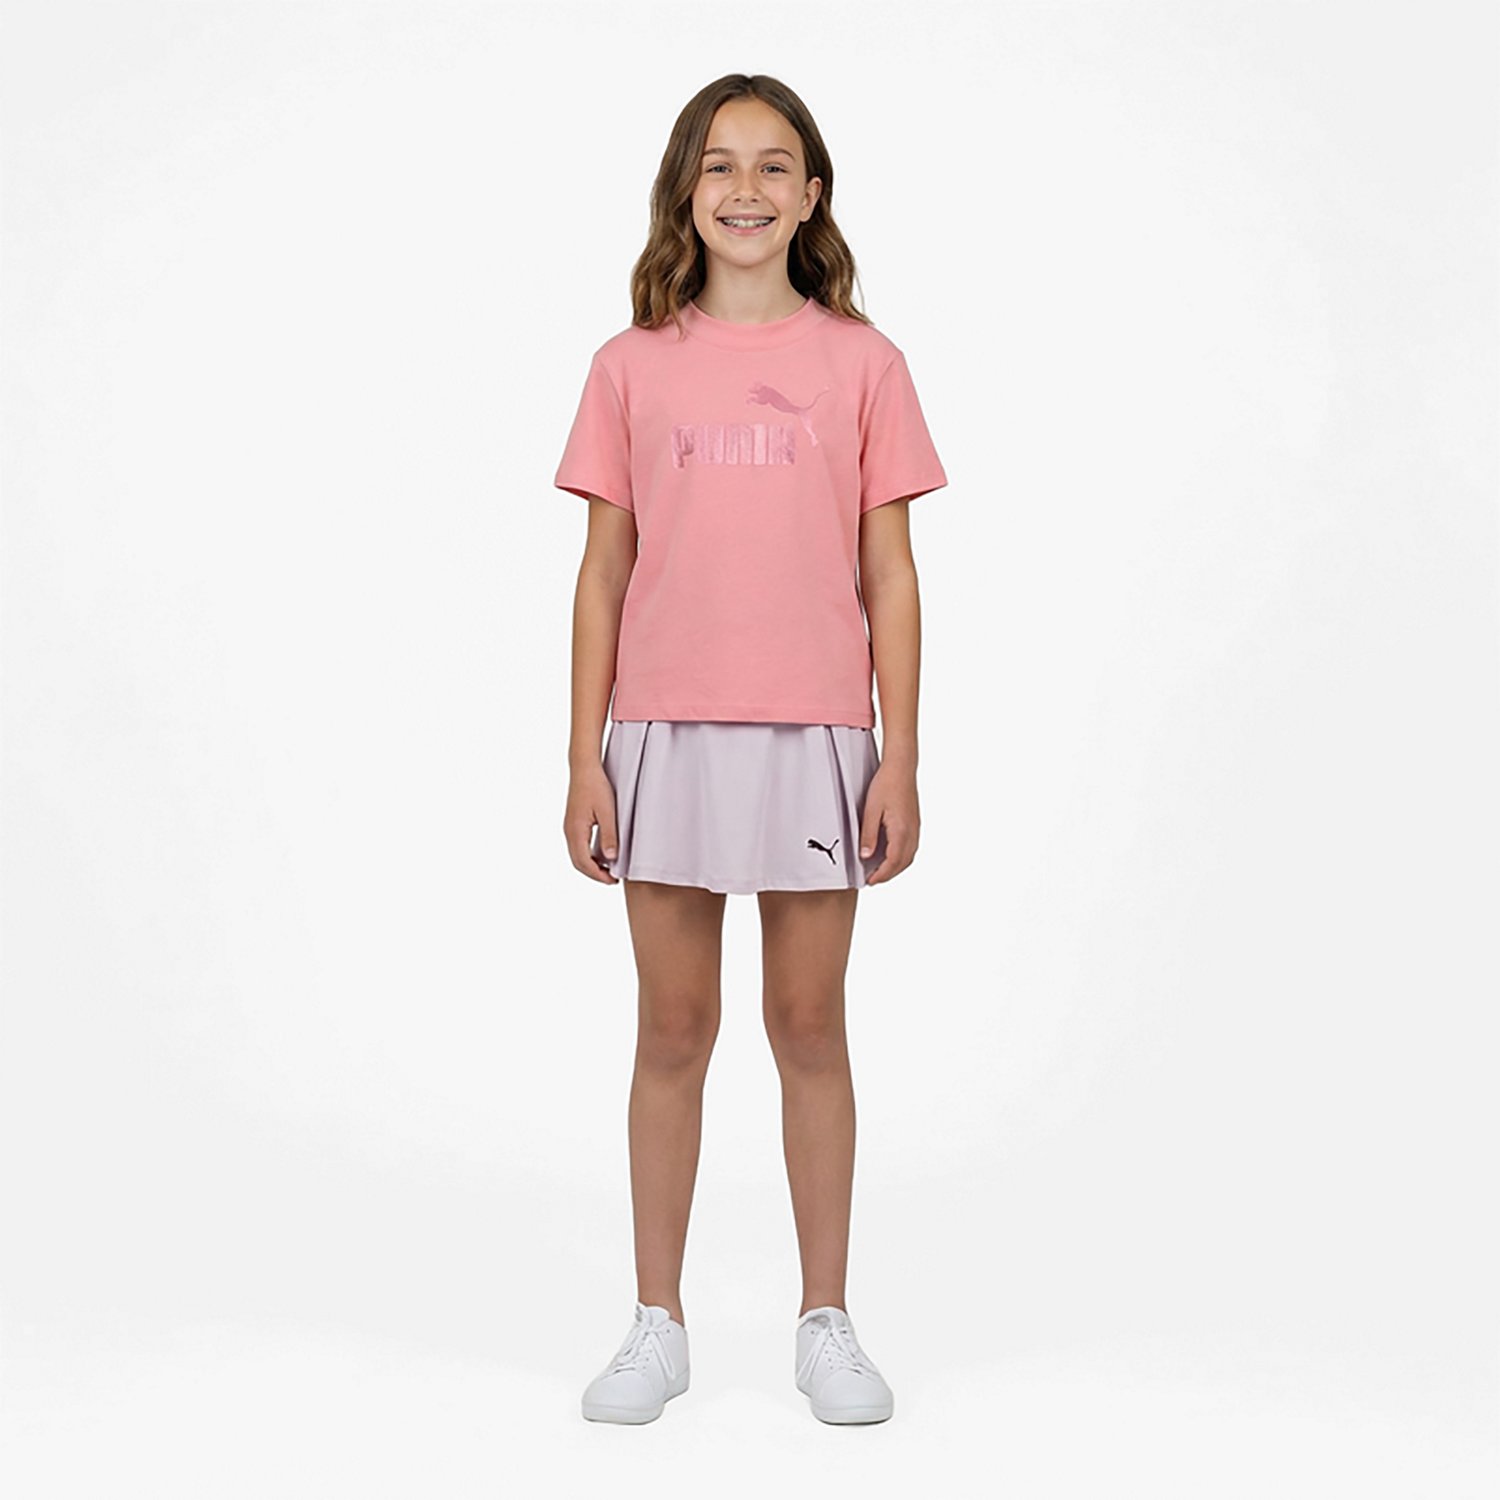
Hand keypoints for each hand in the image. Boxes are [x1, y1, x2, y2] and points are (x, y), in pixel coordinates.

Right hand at [564, 763, 620, 884]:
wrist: (584, 768)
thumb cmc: (596, 786)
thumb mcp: (608, 812)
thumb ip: (609, 836)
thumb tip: (611, 858)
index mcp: (576, 831)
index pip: (584, 863)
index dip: (599, 875)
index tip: (613, 880)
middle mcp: (569, 831)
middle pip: (578, 863)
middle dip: (595, 874)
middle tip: (613, 879)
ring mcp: (569, 828)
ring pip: (577, 855)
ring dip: (591, 866)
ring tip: (609, 869)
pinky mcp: (573, 823)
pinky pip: (578, 846)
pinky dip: (589, 856)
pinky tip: (602, 854)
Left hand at [858, 763, 918, 885]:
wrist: (901, 768)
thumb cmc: (886, 785)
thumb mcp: (871, 810)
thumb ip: (868, 835)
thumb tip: (866, 856)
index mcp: (901, 831)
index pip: (893, 862)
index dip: (881, 875)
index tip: (870, 881)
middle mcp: (912, 832)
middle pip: (903, 863)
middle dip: (888, 874)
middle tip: (873, 880)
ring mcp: (915, 828)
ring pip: (909, 856)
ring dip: (895, 867)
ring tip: (880, 870)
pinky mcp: (915, 823)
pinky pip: (910, 847)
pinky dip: (901, 857)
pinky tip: (890, 854)